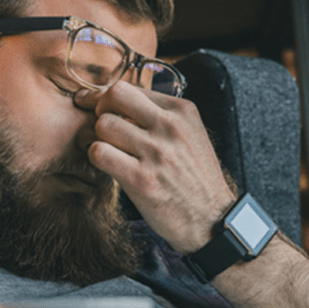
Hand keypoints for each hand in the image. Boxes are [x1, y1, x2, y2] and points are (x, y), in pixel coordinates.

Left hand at [73, 82, 235, 253]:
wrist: (212, 220)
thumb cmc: (194, 177)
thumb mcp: (189, 135)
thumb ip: (159, 115)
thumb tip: (116, 99)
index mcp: (182, 111)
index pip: (130, 87)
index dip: (106, 98)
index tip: (96, 107)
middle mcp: (170, 126)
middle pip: (114, 96)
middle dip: (100, 110)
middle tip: (104, 129)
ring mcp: (156, 152)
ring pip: (103, 125)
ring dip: (99, 138)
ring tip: (109, 151)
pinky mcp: (141, 179)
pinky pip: (100, 153)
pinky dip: (97, 158)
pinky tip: (109, 166)